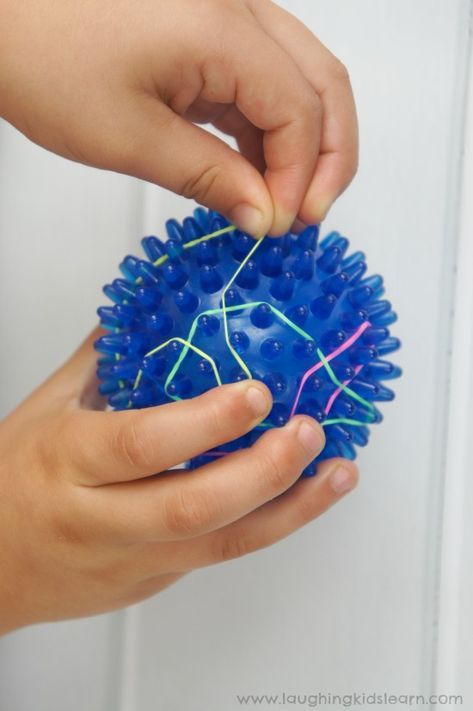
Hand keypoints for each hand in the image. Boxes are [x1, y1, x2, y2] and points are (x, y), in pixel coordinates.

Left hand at [0, 0, 357, 235]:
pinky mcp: (209, 32)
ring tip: (284, 203)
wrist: (0, 13)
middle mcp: (238, 9)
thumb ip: (208, 178)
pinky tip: (255, 171)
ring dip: (303, 145)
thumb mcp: (129, 137)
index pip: (299, 111)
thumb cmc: (41, 56)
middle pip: (323, 84)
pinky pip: (263, 81)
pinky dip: (268, 131)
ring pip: (300, 81)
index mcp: (221, 29)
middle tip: (310, 215)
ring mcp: (227, 16)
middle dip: (330, 157)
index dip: (300, 177)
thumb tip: (262, 216)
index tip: (278, 225)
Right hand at [0, 329, 357, 633]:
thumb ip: (101, 361)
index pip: (144, 446)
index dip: (206, 422)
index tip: (257, 392)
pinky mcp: (153, 582)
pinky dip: (270, 524)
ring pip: (220, 545)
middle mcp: (102, 518)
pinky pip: (219, 556)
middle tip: (310, 429)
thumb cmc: (8, 485)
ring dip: (289, 508)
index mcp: (70, 462)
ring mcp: (131, 559)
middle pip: (193, 507)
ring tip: (336, 473)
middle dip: (263, 470)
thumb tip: (148, 311)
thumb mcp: (43, 409)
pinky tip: (304, 497)